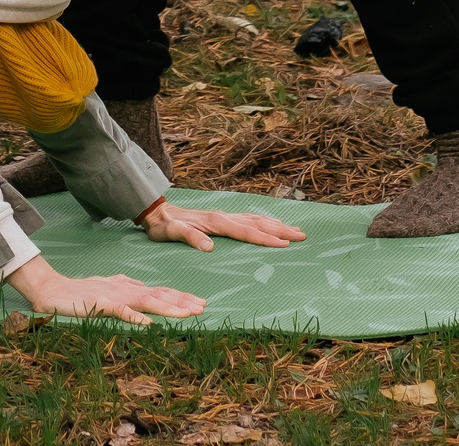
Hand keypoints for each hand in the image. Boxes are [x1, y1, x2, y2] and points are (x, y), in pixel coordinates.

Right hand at [4, 256, 205, 326]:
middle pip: (159, 295)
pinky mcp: (100, 304)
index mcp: (128, 286)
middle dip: (183, 301)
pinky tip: (148, 323)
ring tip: (188, 314)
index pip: (159, 291)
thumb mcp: (108, 291)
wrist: (51, 290)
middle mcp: (125, 288)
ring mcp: (114, 296)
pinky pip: (120, 312)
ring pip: (147, 301)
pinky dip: (135, 317)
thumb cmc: (79, 293)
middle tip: (204, 307)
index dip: (180, 297)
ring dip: (169, 308)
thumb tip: (145, 300)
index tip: (199, 303)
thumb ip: (127, 293)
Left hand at [138, 200, 306, 252]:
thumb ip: (190, 238)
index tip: (284, 244)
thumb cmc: (164, 226)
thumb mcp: (172, 233)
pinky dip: (264, 222)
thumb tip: (209, 247)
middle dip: (280, 230)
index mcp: (216, 222)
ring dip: (276, 225)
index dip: (265, 238)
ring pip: (256, 220)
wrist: (156, 211)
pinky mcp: (222, 218)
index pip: (246, 232)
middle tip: (302, 236)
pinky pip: (248, 219)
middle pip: (257, 223)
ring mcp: (224, 216)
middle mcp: (224, 216)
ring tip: (295, 230)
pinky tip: (271, 224)